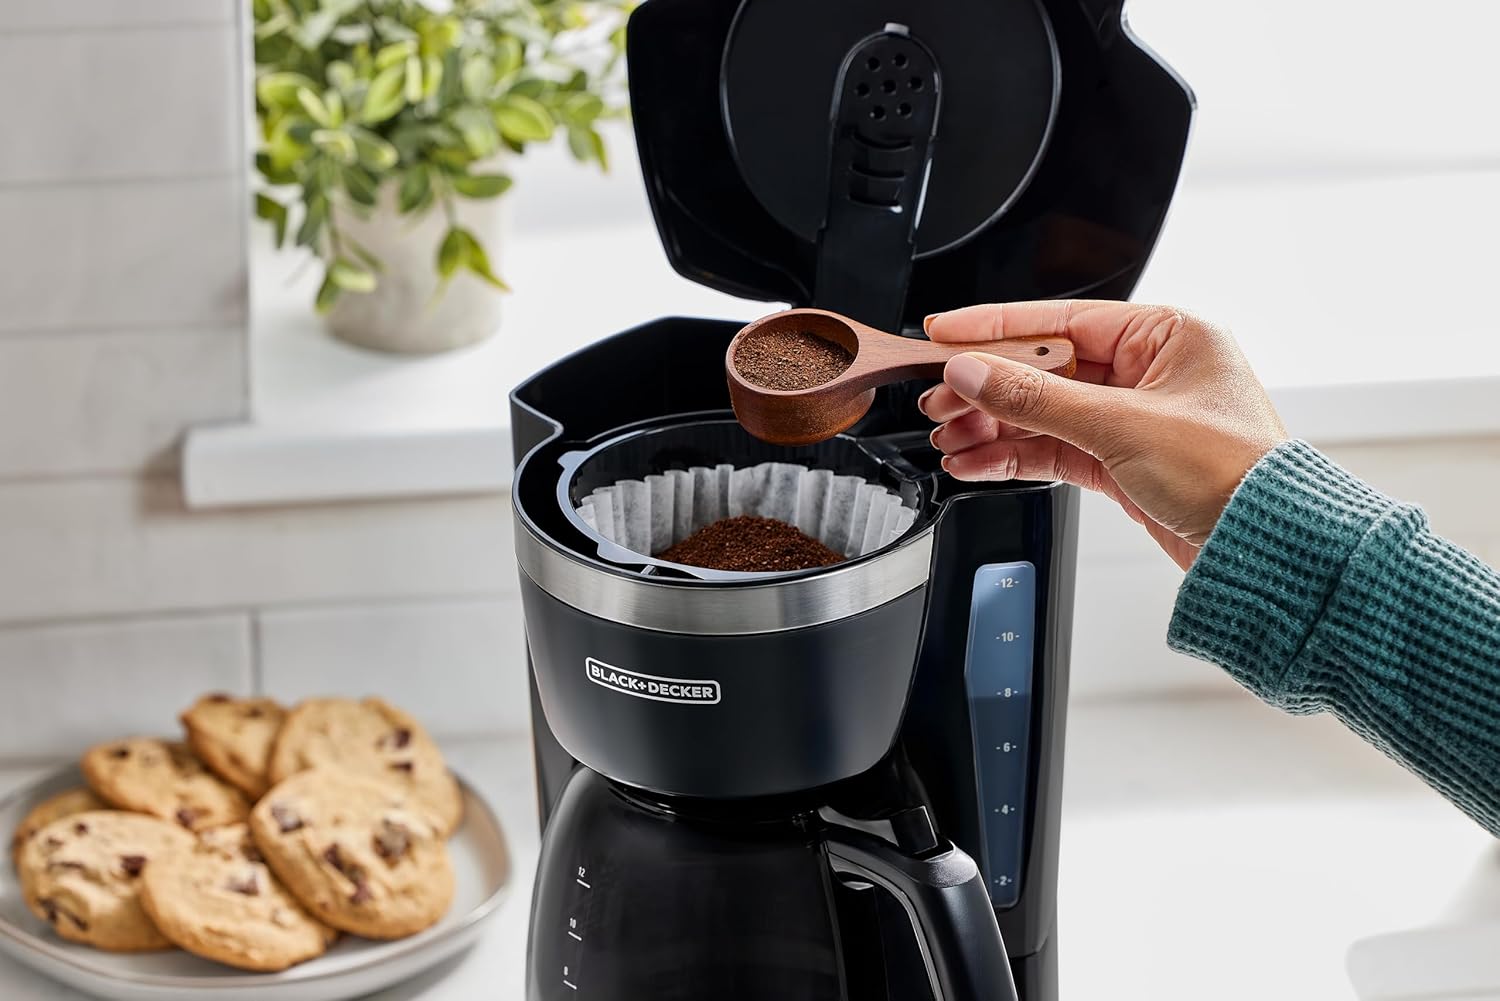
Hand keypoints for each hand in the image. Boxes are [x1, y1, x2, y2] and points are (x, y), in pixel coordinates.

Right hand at [920, 301, 1286, 569]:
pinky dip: (1013, 457)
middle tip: (939, 399)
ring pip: (1043, 413)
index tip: (946, 333)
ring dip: (993, 427)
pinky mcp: (1123, 463)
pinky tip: (976, 462)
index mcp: (1167, 336)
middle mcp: (1150, 372)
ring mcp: (1134, 419)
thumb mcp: (1122, 426)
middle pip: (1045, 369)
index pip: (1062, 320)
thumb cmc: (1231, 475)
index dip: (996, 327)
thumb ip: (1037, 398)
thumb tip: (975, 372)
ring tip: (950, 439)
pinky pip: (1054, 450)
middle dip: (987, 388)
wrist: (1263, 550)